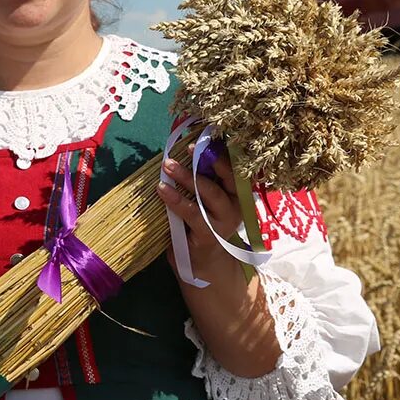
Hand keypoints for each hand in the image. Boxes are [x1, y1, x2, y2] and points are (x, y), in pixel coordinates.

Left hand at [156, 143, 250, 284]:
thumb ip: (201, 177)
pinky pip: (192, 212)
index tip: (207, 137)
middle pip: (227, 177)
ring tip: (167, 166)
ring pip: (209, 193)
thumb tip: (185, 148)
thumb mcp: (204, 198)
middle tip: (187, 148)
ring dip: (187, 177)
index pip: (234, 166)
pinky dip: (176, 199)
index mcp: (238, 191)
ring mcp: (225, 221)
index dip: (222, 151)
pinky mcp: (209, 234)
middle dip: (206, 160)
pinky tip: (162, 189)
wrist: (200, 263)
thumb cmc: (200, 222)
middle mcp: (236, 204)